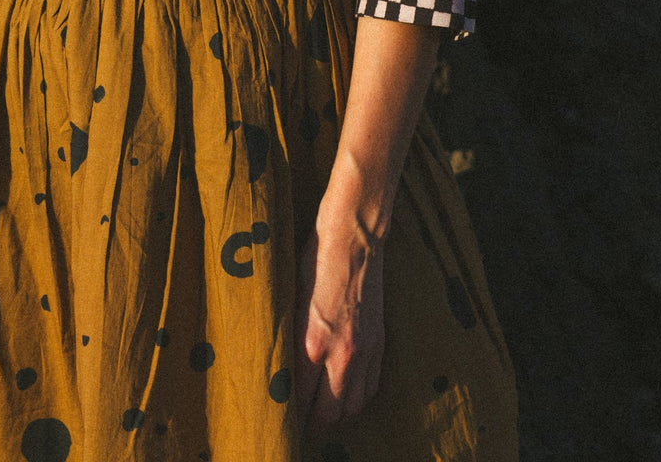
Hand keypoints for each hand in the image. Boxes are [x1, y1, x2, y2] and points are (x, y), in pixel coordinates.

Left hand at [293, 211, 385, 428]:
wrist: (354, 236)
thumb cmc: (316, 260)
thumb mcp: (293, 298)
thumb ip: (292, 338)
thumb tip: (284, 366)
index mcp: (313, 342)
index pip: (300, 398)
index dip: (290, 412)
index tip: (281, 417)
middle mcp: (342, 353)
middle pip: (329, 412)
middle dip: (314, 423)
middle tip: (301, 424)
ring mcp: (364, 349)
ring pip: (353, 405)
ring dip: (338, 414)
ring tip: (324, 412)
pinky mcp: (379, 341)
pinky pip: (371, 386)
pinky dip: (359, 396)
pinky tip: (348, 393)